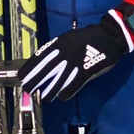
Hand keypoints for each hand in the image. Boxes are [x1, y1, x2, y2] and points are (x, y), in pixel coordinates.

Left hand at [17, 9, 133, 101]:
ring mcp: (75, 62)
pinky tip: (61, 97)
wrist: (110, 35)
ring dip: (48, 91)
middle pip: (44, 71)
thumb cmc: (89, 38)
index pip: (38, 58)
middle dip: (34, 82)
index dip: (29, 69)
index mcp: (59, 43)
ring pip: (56, 81)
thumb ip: (58, 49)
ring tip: (44, 97)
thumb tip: (45, 61)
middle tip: (28, 89)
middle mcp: (64, 53)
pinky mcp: (86, 71)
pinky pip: (72, 86)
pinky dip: (65, 93)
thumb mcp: (70, 39)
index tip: (22, 77)